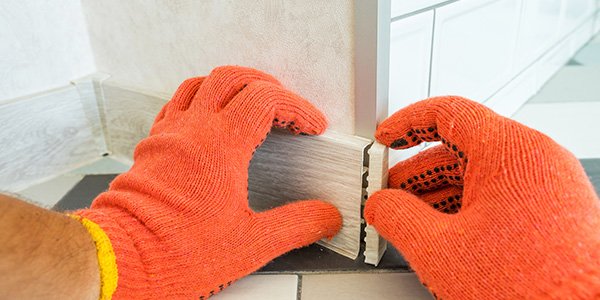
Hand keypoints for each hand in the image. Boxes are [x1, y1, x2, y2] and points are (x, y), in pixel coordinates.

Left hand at [72, 66, 341, 298]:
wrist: (123, 261)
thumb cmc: (175, 251)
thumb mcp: (251, 243)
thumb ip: (297, 226)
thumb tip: (324, 218)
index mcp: (220, 144)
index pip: (266, 99)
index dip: (297, 108)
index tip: (311, 126)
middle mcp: (192, 130)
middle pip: (232, 78)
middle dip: (265, 85)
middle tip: (284, 106)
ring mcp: (167, 136)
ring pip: (199, 84)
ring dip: (229, 86)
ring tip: (247, 103)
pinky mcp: (151, 148)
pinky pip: (175, 106)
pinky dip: (198, 102)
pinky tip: (206, 122)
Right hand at [365, 96, 599, 298]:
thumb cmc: (533, 288)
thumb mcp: (441, 249)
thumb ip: (398, 216)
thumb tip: (382, 204)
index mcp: (510, 150)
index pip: (448, 113)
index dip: (407, 124)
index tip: (387, 137)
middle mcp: (536, 158)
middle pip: (461, 148)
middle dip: (417, 174)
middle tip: (390, 196)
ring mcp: (549, 184)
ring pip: (480, 174)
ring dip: (439, 195)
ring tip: (413, 223)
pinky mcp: (555, 210)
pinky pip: (501, 195)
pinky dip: (467, 208)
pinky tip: (446, 235)